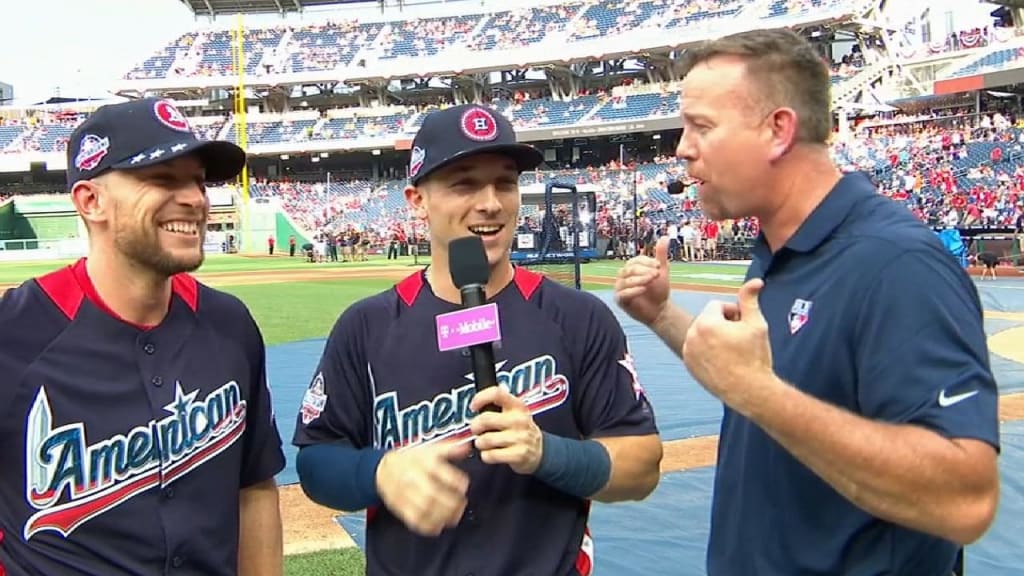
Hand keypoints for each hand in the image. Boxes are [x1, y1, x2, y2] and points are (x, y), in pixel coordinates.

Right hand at [375, 440, 471, 536]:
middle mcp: (413, 478)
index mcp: (422, 462)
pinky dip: (428, 526)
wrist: (383, 469)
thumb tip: (466, 447)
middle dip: (451, 502)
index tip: (463, 486)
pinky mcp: (400, 507)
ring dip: (443, 516)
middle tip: (461, 503)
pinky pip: (414, 520)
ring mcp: (405, 494)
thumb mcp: (429, 449)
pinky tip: (438, 525)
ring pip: (424, 509)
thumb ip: (449, 448)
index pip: (440, 472)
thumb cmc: (409, 460)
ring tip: (454, 516)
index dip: (456, 481)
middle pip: (433, 493)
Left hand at [469, 386, 542, 474]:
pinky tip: (491, 453)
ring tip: (485, 444)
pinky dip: (486, 456)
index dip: (481, 398)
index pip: (497, 393)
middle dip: (475, 426)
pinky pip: (490, 455)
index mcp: (517, 406)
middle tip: (477, 430)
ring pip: (485, 439)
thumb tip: (477, 404)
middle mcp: (519, 420)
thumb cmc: (520, 430)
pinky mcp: (519, 455)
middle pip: (485, 419)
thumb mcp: (515, 413)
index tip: (474, 406)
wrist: (539, 451)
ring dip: (480, 443)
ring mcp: (520, 438)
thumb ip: (497, 406)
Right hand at [615, 236, 670, 325]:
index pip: (636, 260)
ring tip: (652, 280)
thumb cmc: (658, 290)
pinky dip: (633, 290)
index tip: (659, 265)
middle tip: (657, 273)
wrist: (660, 310)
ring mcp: (620, 288)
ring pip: (626, 280)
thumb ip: (661, 254)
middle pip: (629, 269)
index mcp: (632, 267)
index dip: (647, 261)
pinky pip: (623, 293)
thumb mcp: (661, 270)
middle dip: (644, 270)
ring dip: (640, 279)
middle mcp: (623, 276)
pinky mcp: (620, 300)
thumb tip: (665, 237)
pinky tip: (643, 289)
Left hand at [682, 278, 774, 409]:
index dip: (734, 313)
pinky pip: (696, 348)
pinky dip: (707, 350)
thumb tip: (756, 281)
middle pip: (708, 318)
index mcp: (706, 323)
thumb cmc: (755, 357)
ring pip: (702, 333)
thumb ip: (749, 299)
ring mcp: (688, 351)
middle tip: (739, 339)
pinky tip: (723, 361)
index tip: (744, 326)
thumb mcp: (756, 324)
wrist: (750, 391)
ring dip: (715, 336)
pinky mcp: (688, 365)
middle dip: (723, 324)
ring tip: (732, 351)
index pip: (717, 305)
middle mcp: (692, 336)